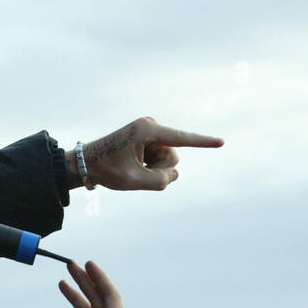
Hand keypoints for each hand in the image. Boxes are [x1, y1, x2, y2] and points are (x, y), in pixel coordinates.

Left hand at [77, 116, 222, 191]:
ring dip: (153, 169)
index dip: (203, 142)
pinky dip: (150, 166)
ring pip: (168, 159)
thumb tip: (174, 174)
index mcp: (147, 131)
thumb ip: (160, 181)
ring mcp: (150, 131)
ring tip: (133, 166)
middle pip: (173, 156)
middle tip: (136, 170)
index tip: (222, 142)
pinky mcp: (148, 137)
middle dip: (159, 169)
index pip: (182, 139)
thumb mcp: (133, 181)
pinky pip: (160, 157)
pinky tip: (134, 163)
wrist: (86, 163)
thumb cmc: (106, 170)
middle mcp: (151, 126)